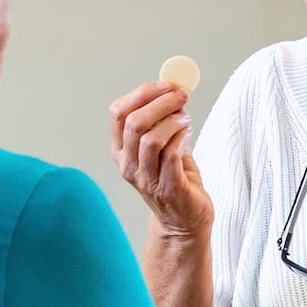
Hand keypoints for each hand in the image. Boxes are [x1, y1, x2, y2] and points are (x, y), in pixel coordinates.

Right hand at [109, 82, 211, 234]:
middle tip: (181, 96)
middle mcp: (128, 165)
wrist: (184, 221)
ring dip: (172, 120)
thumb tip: (175, 91)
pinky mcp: (168, 188)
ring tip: (186, 118)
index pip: (118, 113)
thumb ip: (164, 123)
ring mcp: (146, 179)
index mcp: (121, 151)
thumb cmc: (175, 180)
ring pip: (150, 138)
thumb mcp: (163, 147)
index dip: (141, 94)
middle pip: (134, 123)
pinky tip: (188, 133)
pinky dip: (181, 138)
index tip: (165, 85)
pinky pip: (170, 155)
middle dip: (160, 103)